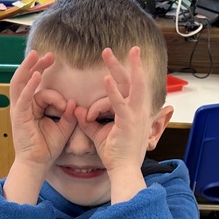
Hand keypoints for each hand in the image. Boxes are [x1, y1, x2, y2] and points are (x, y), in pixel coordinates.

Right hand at [9, 50, 76, 170]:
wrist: (37, 164)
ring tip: (35, 55)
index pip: (40, 89)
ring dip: (27, 68)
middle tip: (48, 54)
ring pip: (20, 84)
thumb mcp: (63, 128)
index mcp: (32, 108)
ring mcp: (19, 110)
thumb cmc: (47, 148)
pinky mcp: (18, 117)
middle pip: (26, 79)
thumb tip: (74, 102)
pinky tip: (36, 76)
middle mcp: (23, 106)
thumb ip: (69, 115)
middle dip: (36, 65)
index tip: (61, 75)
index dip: (52, 84)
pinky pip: (23, 98)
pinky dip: (29, 86)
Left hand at [74, 47, 153, 178]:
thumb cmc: (116, 155)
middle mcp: (139, 111)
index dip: (114, 84)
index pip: (127, 91)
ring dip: (120, 67)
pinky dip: (113, 91)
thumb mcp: (100, 135)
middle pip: (134, 81)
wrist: (124, 170)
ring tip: (109, 53)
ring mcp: (136, 116)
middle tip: (124, 48)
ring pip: (131, 86)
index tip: (98, 95)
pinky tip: (105, 80)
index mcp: (135, 112)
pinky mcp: (128, 123)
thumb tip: (79, 111)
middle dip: (129, 63)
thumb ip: (89, 122)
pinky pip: (119, 104)